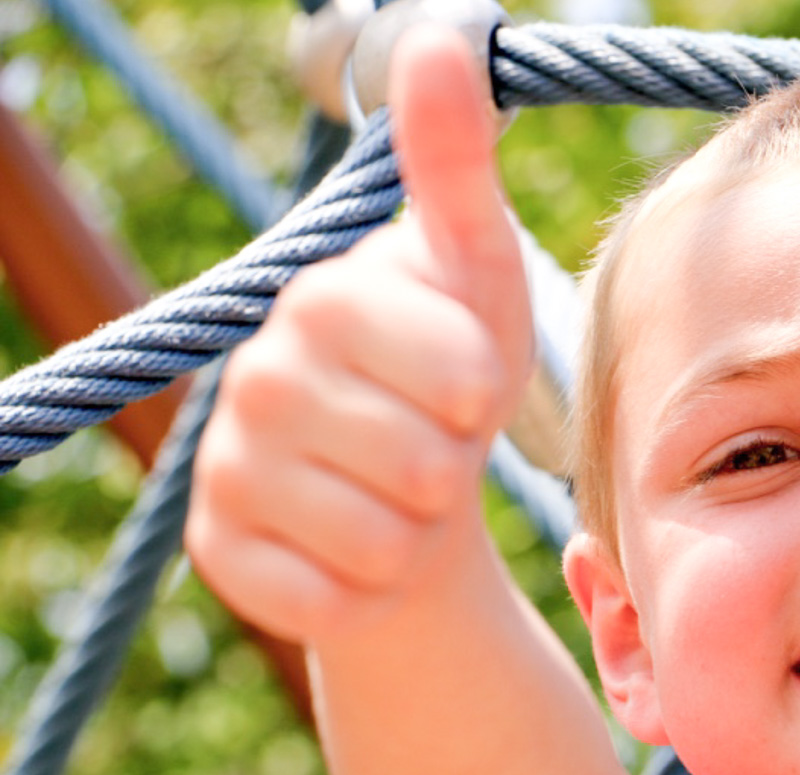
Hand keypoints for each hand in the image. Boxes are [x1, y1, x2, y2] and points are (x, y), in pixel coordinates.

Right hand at [187, 25, 532, 642]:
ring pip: (382, 540)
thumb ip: (456, 168)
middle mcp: (254, 377)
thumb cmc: (450, 377)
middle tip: (433, 445)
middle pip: (419, 462)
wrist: (406, 497)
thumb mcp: (475, 270)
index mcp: (319, 298)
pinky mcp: (220, 554)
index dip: (485, 392)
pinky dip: (370, 588)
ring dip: (419, 530)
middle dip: (455, 467)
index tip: (473, 387)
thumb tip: (438, 40)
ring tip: (402, 493)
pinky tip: (358, 548)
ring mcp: (227, 469)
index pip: (454, 369)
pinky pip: (332, 600)